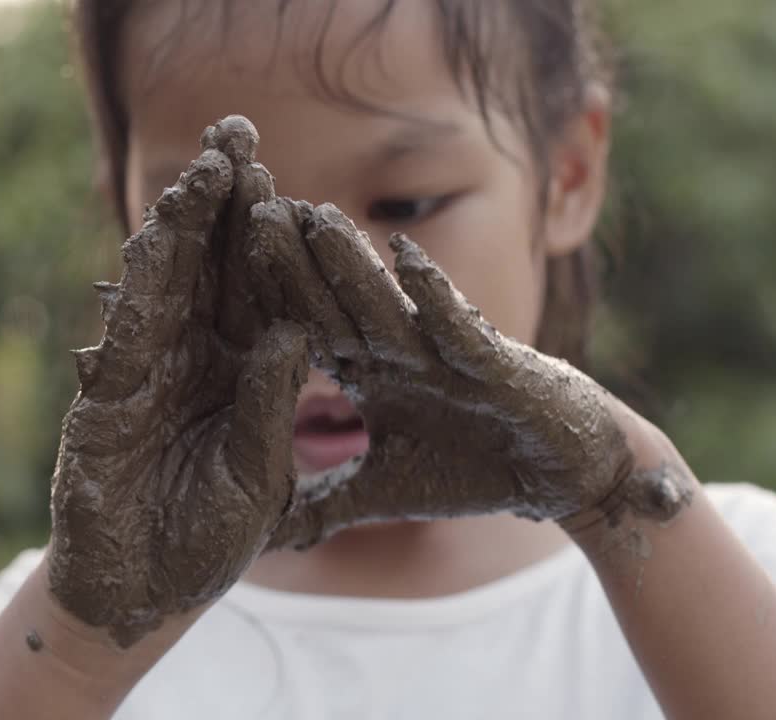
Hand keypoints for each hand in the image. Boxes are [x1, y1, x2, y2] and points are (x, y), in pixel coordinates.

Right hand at [48, 118, 307, 647]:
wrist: (142, 594)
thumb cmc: (208, 539)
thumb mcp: (257, 474)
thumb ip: (269, 407)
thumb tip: (293, 331)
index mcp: (242, 373)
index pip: (259, 290)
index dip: (270, 235)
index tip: (289, 177)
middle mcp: (195, 359)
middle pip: (211, 267)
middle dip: (223, 202)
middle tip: (238, 132)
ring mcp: (148, 373)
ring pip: (167, 286)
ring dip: (182, 227)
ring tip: (203, 169)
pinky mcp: (108, 398)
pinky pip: (127, 334)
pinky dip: (140, 289)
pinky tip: (155, 239)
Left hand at [245, 200, 694, 549]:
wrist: (563, 476)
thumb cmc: (474, 469)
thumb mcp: (382, 495)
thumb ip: (323, 504)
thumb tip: (261, 533)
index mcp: (368, 373)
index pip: (304, 330)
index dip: (262, 302)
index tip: (212, 273)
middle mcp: (398, 352)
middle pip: (334, 301)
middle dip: (292, 260)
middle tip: (247, 210)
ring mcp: (443, 352)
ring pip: (386, 301)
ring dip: (350, 260)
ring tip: (311, 215)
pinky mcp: (494, 363)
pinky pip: (457, 324)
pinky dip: (433, 294)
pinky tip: (405, 257)